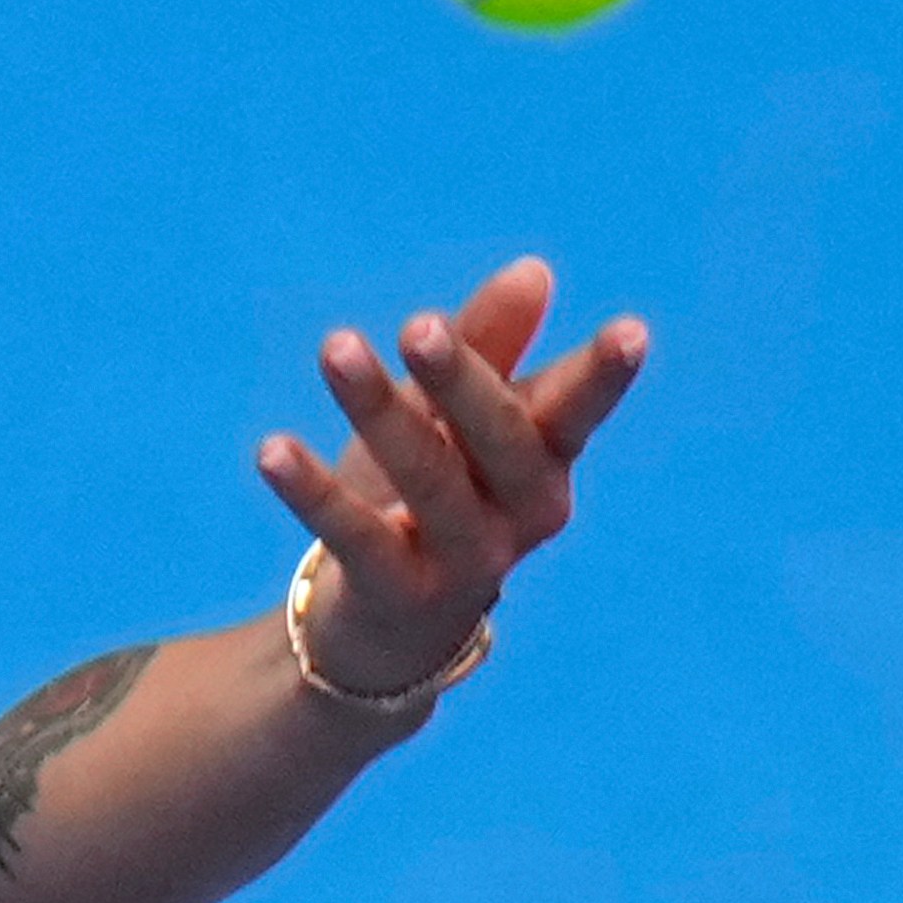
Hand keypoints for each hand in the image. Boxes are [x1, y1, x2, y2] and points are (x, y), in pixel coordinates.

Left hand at [252, 257, 648, 694]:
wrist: (383, 632)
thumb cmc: (427, 504)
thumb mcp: (453, 422)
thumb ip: (490, 350)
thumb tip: (535, 271)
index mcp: (543, 465)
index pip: (574, 411)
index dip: (602, 376)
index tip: (632, 331)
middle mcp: (521, 517)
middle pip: (501, 440)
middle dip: (464, 379)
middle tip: (419, 325)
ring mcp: (466, 563)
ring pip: (429, 479)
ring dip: (380, 411)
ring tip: (337, 349)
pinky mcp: (400, 596)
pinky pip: (357, 536)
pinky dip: (313, 490)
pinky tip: (271, 449)